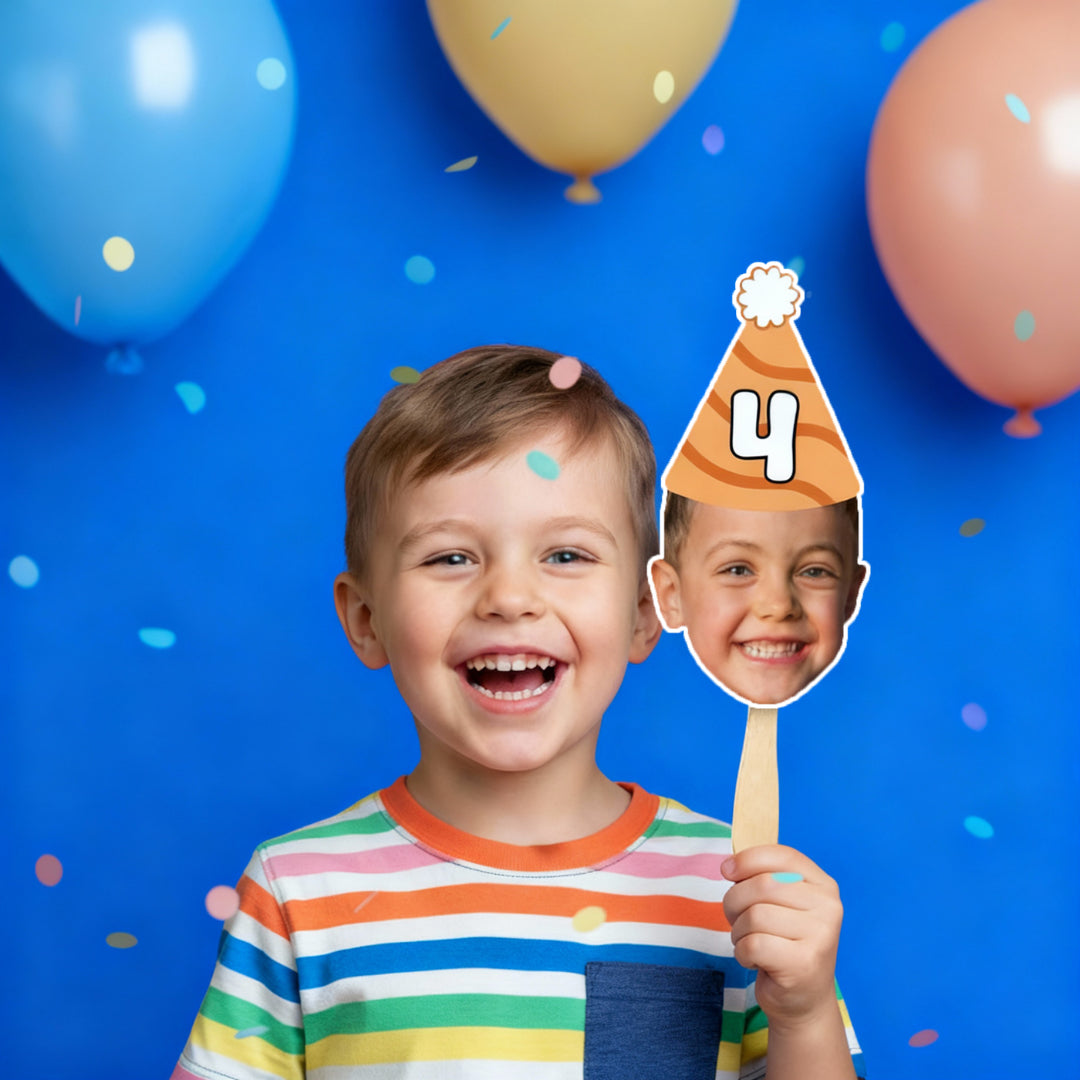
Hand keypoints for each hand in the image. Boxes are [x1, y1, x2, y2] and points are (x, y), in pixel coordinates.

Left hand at [721, 845, 843, 1032]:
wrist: (805, 1000)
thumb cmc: (784, 943)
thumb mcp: (780, 904)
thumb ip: (762, 877)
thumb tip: (730, 866)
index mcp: (823, 885)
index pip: (782, 856)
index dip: (748, 859)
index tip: (727, 870)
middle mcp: (828, 907)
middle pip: (762, 885)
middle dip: (735, 901)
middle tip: (737, 919)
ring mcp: (821, 936)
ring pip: (755, 915)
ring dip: (739, 931)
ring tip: (750, 942)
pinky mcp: (804, 964)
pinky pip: (753, 944)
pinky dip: (742, 952)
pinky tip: (755, 960)